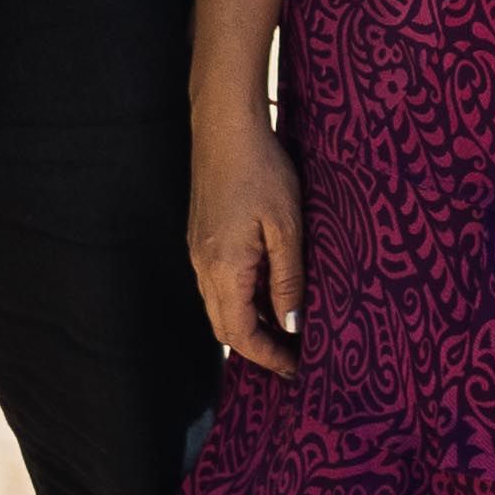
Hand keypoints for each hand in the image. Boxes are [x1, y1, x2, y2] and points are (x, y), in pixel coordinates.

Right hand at [193, 116, 307, 376]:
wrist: (225, 128)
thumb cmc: (261, 171)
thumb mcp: (286, 227)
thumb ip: (288, 279)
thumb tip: (292, 325)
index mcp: (224, 269)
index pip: (240, 334)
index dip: (268, 356)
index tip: (296, 367)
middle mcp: (204, 267)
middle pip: (225, 327)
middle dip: (258, 347)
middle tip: (293, 356)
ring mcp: (199, 252)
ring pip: (220, 306)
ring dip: (251, 323)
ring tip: (287, 328)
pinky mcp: (202, 238)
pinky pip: (218, 284)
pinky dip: (243, 299)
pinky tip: (269, 291)